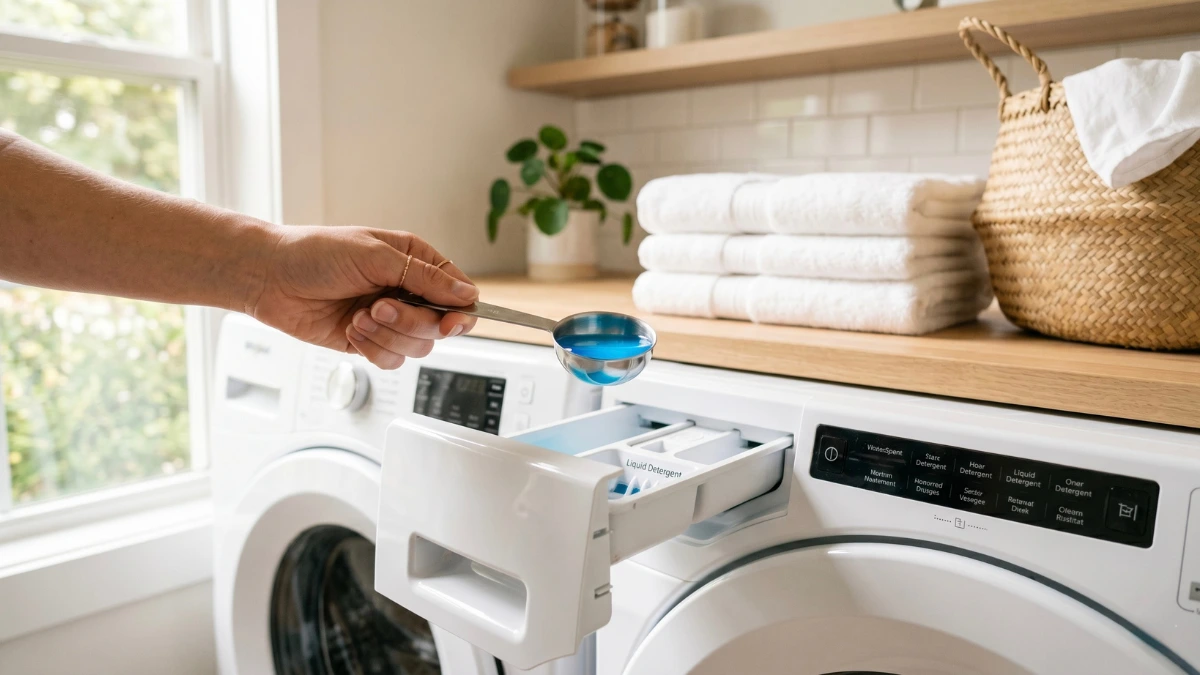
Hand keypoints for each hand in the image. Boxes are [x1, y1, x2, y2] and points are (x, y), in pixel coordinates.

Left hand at [250, 225, 477, 368]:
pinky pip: (391, 359)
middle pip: (439, 326)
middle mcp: (406, 291)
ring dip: (386, 335)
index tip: (449, 323)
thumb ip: (425, 278)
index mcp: (414, 262)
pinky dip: (371, 348)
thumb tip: (467, 294)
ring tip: (357, 317)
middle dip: (409, 322)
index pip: (458, 293)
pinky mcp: (368, 341)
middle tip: (378, 308)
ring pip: (416, 347)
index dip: (459, 313)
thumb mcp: (376, 256)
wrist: (270, 278)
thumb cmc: (316, 253)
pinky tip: (349, 329)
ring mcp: (388, 319)